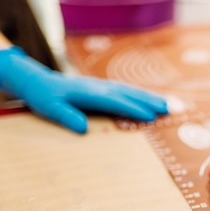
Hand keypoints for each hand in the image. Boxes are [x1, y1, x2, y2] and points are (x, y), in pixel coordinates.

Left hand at [0, 47, 167, 133]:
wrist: (37, 81)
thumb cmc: (44, 97)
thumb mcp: (51, 108)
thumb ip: (67, 117)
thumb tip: (83, 129)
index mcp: (89, 93)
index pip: (116, 101)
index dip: (133, 109)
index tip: (151, 117)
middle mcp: (100, 87)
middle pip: (130, 93)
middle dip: (152, 101)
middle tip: (173, 109)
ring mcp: (103, 86)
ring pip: (132, 91)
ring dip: (151, 97)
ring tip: (170, 104)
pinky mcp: (104, 88)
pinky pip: (127, 91)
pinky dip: (142, 95)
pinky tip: (152, 100)